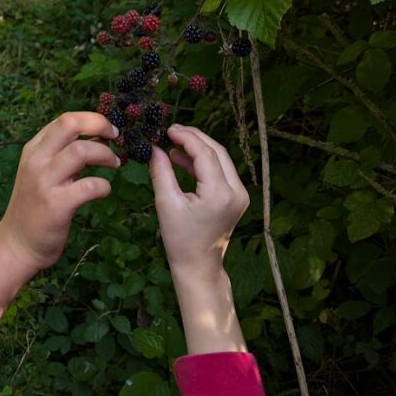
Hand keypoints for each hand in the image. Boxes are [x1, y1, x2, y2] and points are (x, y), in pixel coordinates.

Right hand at [0, 112, 119, 271]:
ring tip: (114, 164)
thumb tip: (97, 138)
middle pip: (70, 124)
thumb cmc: (34, 208)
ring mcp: (44, 182)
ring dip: (105, 155)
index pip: (64, 120)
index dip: (92, 120)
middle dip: (99, 124)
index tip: (107, 131)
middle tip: (115, 137)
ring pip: (81, 151)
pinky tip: (103, 192)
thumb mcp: (40, 173)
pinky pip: (90, 186)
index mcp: (33, 150)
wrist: (17, 245)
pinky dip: (104, 186)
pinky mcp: (56, 205)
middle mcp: (36, 161)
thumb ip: (61, 155)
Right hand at [148, 125, 249, 281]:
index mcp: (220, 194)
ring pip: (221, 160)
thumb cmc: (180, 239)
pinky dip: (203, 163)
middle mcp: (236, 192)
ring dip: (199, 149)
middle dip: (194, 138)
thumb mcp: (167, 204)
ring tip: (174, 143)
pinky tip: (182, 160)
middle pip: (217, 152)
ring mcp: (240, 195)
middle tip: (171, 131)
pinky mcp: (236, 198)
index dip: (187, 137)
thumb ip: (162, 172)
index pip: (205, 154)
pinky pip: (221, 172)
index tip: (168, 130)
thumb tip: (155, 148)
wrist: (198, 266)